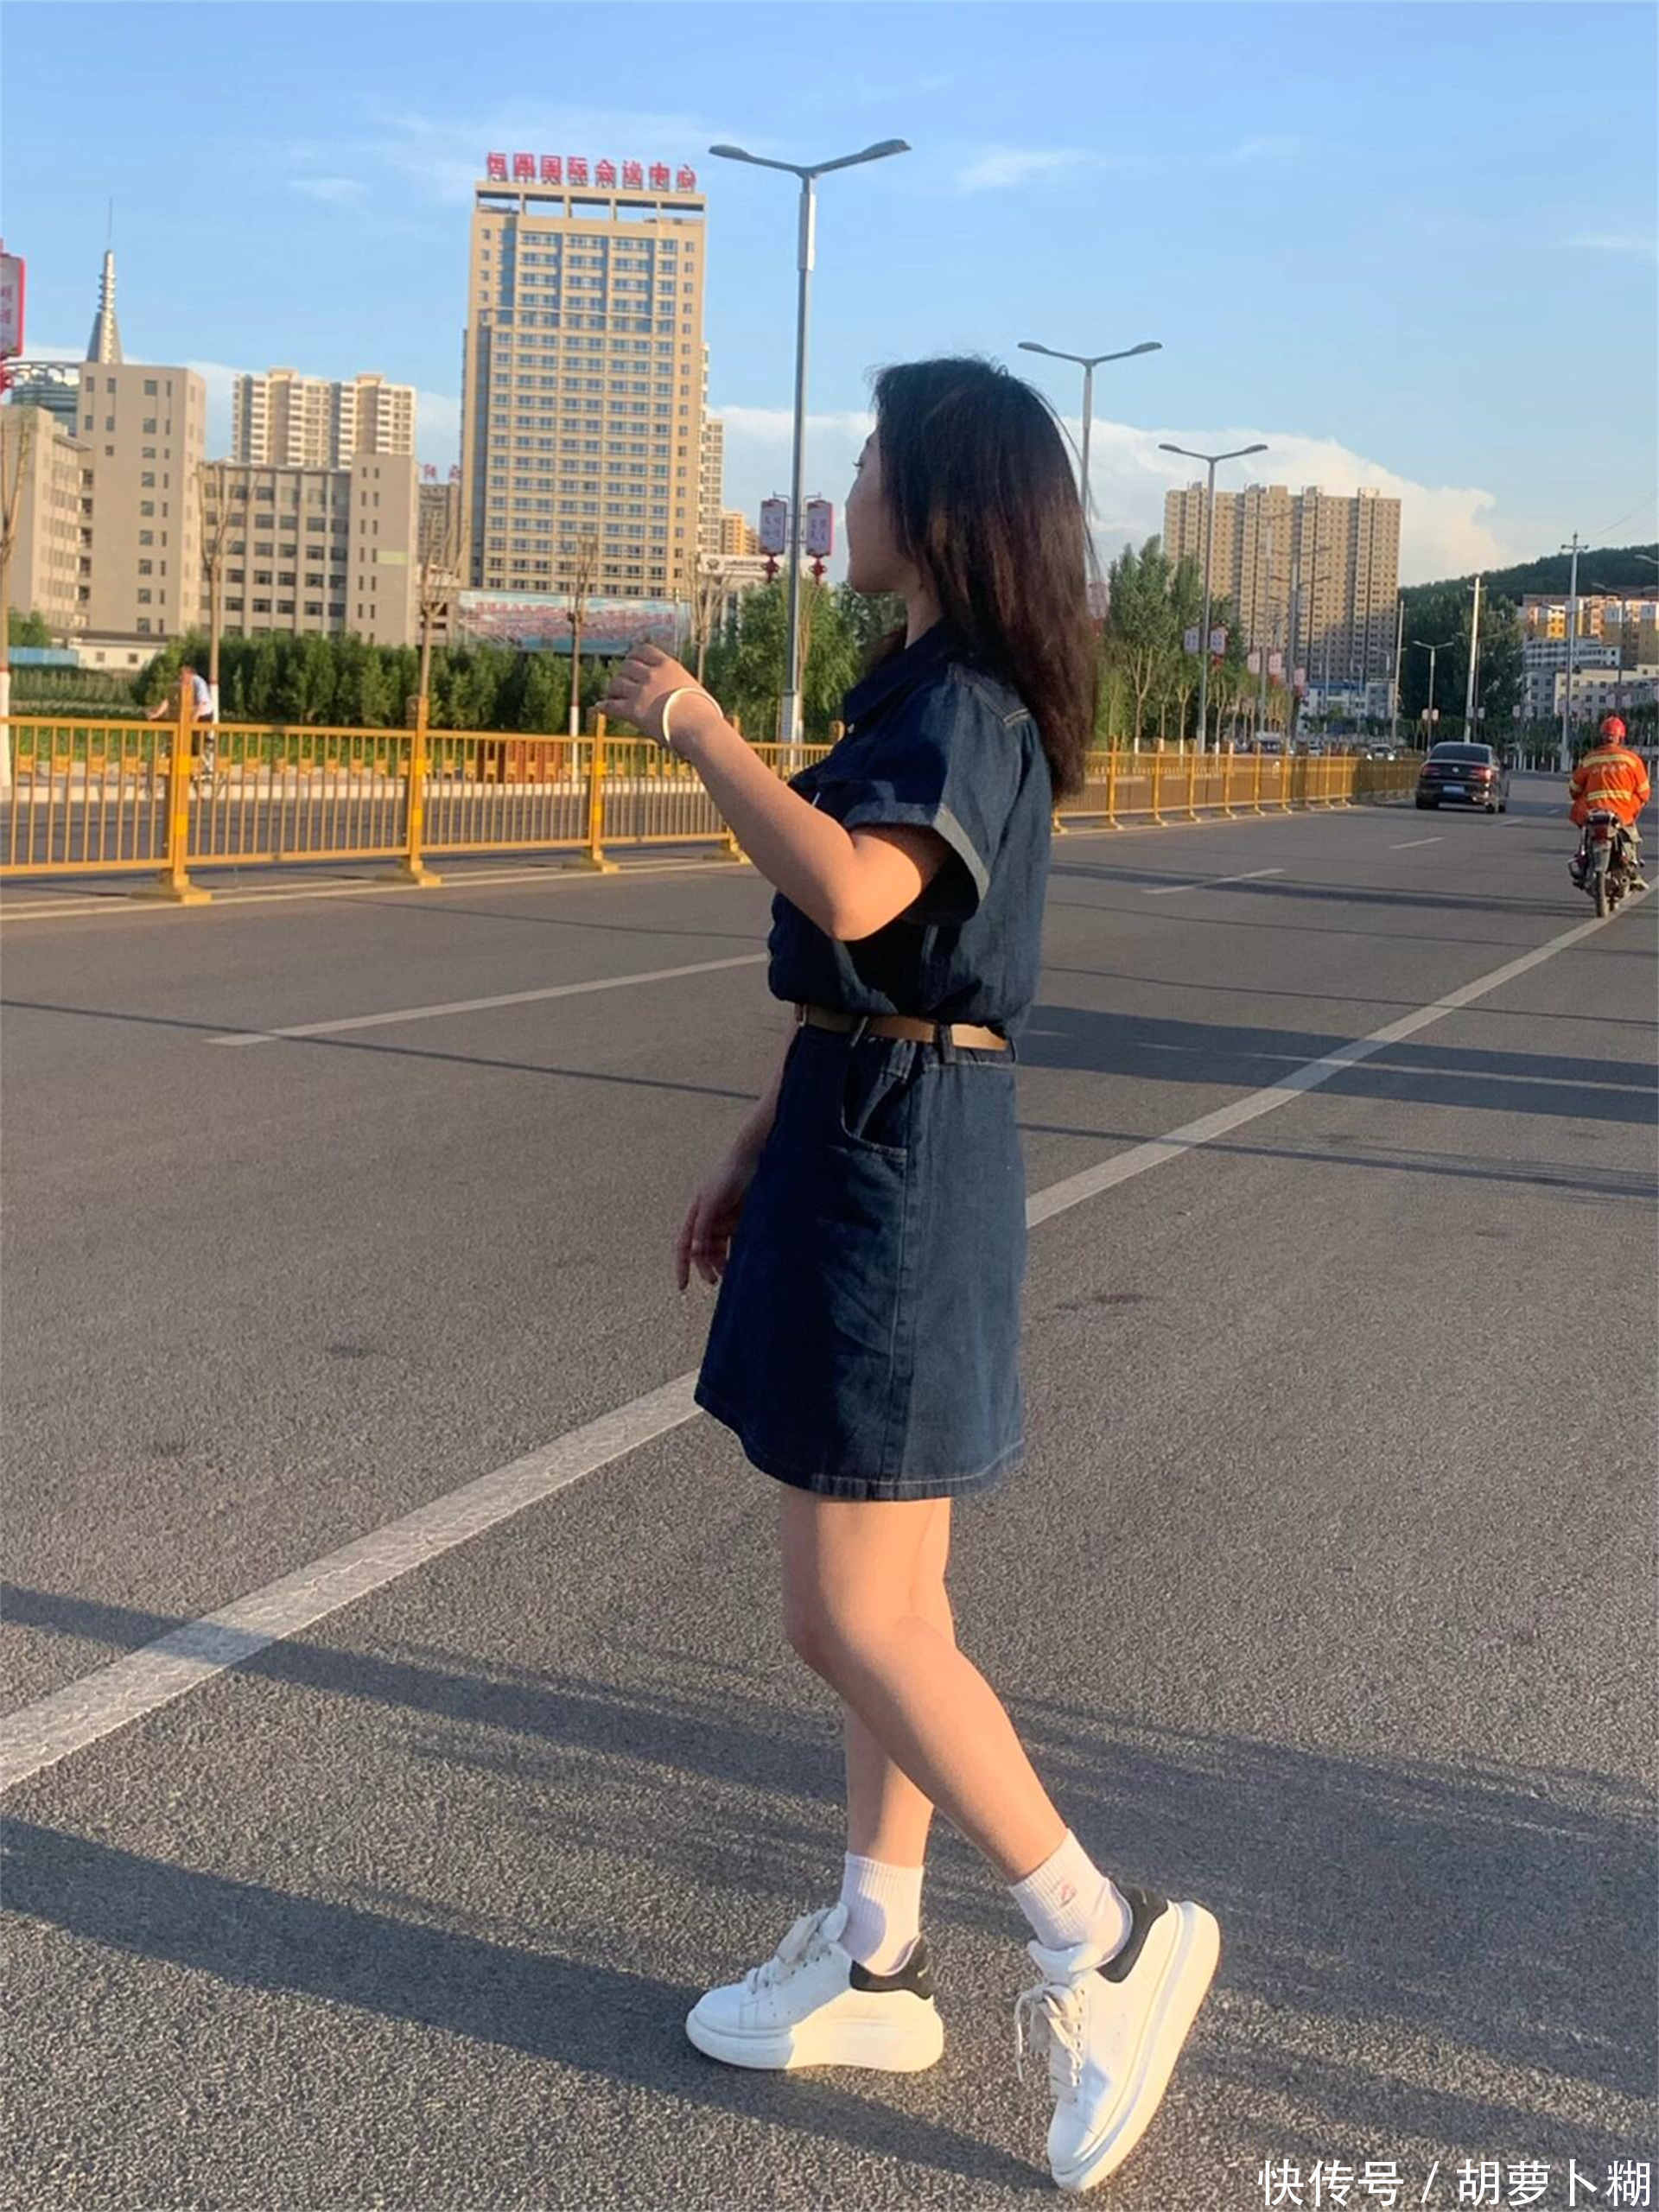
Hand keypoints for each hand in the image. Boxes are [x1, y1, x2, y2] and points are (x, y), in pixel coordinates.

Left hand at [601, 641, 714, 745]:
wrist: (700, 730)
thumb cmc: (704, 716)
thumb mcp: (693, 689)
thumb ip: (679, 685)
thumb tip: (680, 695)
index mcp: (668, 665)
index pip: (642, 650)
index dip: (633, 657)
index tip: (630, 663)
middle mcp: (652, 674)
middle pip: (626, 666)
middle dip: (623, 675)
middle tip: (622, 686)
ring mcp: (641, 691)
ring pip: (616, 684)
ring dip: (613, 691)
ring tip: (614, 699)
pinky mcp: (633, 710)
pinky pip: (611, 705)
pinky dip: (604, 707)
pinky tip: (601, 708)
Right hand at [676, 1143, 758, 1289]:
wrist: (752, 1158)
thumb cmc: (727, 1176)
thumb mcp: (711, 1202)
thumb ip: (702, 1226)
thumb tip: (694, 1252)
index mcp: (694, 1214)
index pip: (683, 1246)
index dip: (681, 1266)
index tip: (683, 1287)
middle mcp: (706, 1219)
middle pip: (701, 1250)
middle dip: (706, 1267)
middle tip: (714, 1281)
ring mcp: (722, 1220)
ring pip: (718, 1248)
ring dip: (721, 1261)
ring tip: (731, 1274)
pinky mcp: (738, 1219)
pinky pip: (733, 1241)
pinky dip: (735, 1252)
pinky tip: (741, 1262)